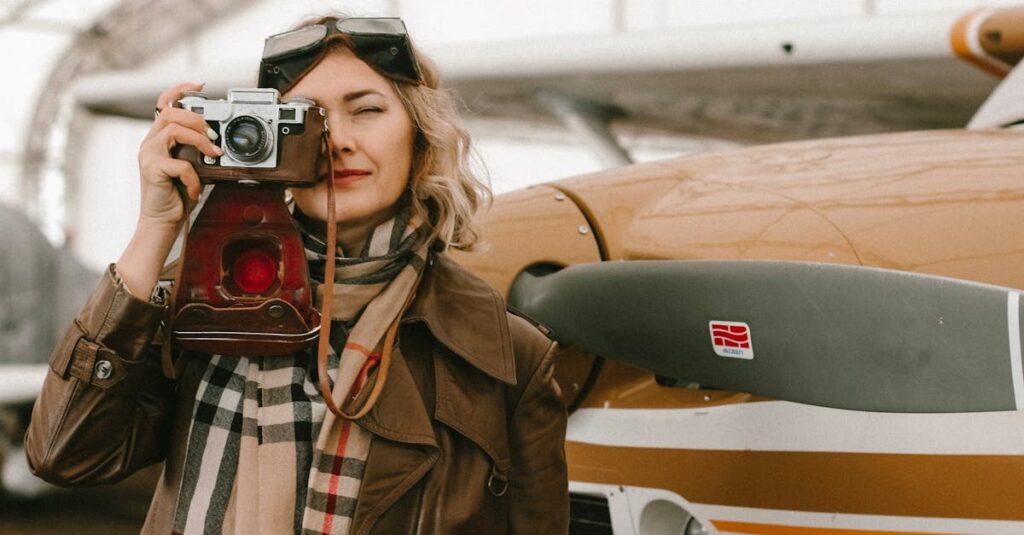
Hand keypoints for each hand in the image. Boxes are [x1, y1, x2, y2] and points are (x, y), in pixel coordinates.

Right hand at [137, 82, 222, 228]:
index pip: (163, 104)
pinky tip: (196, 189)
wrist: (163, 222)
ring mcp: (148, 155)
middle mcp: (150, 143)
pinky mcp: (152, 169)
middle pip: (171, 113)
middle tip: (214, 135)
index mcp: (159, 138)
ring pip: (174, 130)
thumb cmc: (177, 195)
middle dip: (197, 119)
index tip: (199, 85)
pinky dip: (194, 177)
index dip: (179, 90)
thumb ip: (197, 151)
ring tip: (213, 153)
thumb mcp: (191, 167)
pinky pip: (181, 164)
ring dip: (199, 140)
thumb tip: (218, 141)